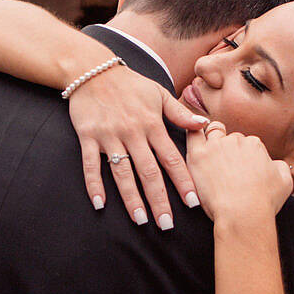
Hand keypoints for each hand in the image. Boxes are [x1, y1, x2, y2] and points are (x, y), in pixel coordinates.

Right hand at [68, 66, 208, 227]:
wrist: (92, 69)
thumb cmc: (131, 84)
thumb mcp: (159, 93)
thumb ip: (180, 113)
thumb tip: (205, 124)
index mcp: (153, 124)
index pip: (171, 158)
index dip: (183, 181)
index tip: (192, 202)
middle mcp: (133, 133)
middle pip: (148, 172)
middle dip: (159, 199)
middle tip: (167, 224)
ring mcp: (109, 136)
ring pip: (122, 172)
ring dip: (131, 198)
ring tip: (140, 220)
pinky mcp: (88, 137)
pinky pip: (90, 165)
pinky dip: (94, 184)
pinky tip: (100, 204)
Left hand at [185, 123, 293, 223]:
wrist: (243, 214)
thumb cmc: (264, 202)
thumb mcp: (285, 182)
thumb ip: (279, 166)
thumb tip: (273, 163)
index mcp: (255, 145)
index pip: (248, 143)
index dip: (245, 156)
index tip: (242, 170)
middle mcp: (236, 140)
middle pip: (231, 138)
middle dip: (229, 150)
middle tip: (227, 169)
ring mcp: (216, 146)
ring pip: (213, 134)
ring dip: (212, 142)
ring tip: (211, 159)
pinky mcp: (198, 155)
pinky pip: (192, 134)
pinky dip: (193, 133)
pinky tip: (195, 142)